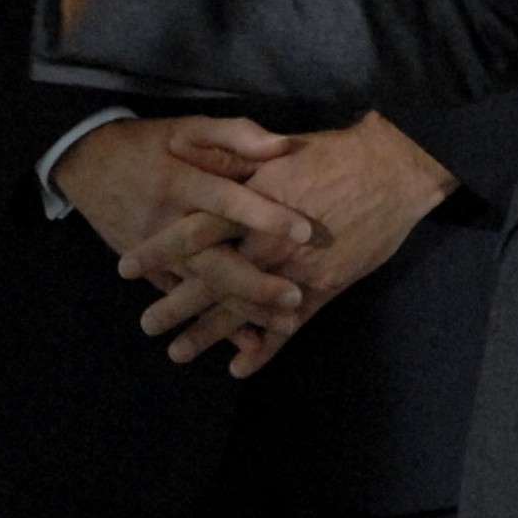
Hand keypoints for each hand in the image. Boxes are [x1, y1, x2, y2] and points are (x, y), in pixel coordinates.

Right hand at [53, 116, 312, 331]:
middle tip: (296, 297)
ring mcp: (156, 254)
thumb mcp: (188, 128)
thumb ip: (236, 134)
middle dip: (254, 282)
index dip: (264, 216)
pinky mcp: (152, 271)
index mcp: (180, 183)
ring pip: (203, 288)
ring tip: (286, 327)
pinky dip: (215, 324)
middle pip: (213, 259)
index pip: (227, 201)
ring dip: (242, 311)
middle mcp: (167, 223)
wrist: (86, 163)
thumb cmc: (148, 143)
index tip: (305, 232)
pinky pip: (186, 300)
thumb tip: (285, 145)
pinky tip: (250, 344)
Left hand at [129, 113, 459, 376]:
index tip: (126, 267)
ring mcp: (296, 270)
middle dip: (176, 304)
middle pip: (211, 278)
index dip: (159, 251)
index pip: (193, 231)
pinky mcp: (323, 288)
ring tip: (177, 353)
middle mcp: (267, 240)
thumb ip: (229, 159)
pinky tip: (240, 368)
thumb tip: (183, 155)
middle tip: (146, 325)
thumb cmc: (329, 153)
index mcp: (252, 202)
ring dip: (209, 334)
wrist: (391, 171)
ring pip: (243, 309)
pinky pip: (288, 328)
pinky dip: (264, 350)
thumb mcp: (273, 149)